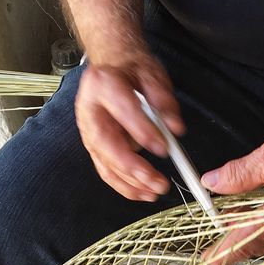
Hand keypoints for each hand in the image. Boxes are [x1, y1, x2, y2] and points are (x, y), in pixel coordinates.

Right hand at [74, 47, 184, 200]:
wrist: (113, 71)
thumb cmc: (132, 73)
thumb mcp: (152, 75)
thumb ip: (164, 100)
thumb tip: (175, 128)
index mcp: (103, 84)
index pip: (122, 109)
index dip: (141, 130)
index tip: (164, 148)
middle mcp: (90, 110)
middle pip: (106, 144)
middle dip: (132, 167)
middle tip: (158, 181)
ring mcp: (89, 132)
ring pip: (105, 163)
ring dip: (131, 183)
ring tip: (156, 192)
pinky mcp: (95, 149)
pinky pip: (107, 172)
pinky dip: (125, 187)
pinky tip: (143, 194)